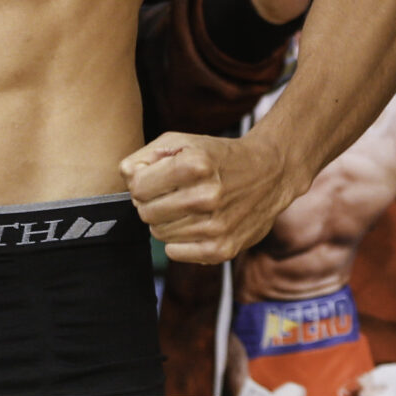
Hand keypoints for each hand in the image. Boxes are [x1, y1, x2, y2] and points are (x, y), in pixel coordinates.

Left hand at [122, 132, 298, 263]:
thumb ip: (145, 156)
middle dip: (151, 202)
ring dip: (166, 221)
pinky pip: (175, 252)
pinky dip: (179, 240)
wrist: (270, 173)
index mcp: (196, 164)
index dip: (141, 182)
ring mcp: (216, 226)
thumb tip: (126, 175)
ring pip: (159, 233)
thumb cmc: (218, 156)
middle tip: (171, 194)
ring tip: (187, 207)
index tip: (156, 178)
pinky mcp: (223, 249)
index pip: (137, 187)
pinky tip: (195, 224)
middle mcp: (207, 196)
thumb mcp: (183, 142)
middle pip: (145, 212)